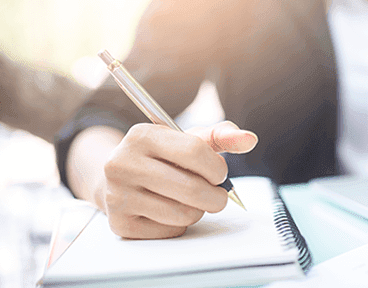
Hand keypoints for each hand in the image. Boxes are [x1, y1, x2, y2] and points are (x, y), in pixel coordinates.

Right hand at [100, 121, 257, 238]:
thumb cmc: (162, 157)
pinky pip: (170, 231)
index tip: (219, 173)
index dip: (216, 167)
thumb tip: (249, 139)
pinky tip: (171, 210)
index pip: (194, 151)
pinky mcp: (120, 223)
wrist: (120, 178)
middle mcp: (122, 163)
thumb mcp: (188, 139)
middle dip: (216, 195)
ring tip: (192, 200)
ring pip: (183, 213)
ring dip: (199, 210)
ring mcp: (118, 195)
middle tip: (218, 194)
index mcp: (142, 135)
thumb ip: (221, 136)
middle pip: (192, 188)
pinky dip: (180, 224)